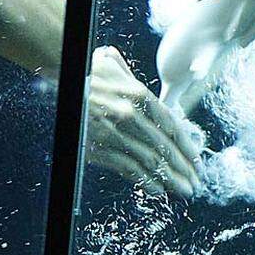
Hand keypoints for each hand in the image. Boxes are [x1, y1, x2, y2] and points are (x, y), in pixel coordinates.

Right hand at [85, 46, 203, 198]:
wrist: (57, 80)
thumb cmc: (84, 71)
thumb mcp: (111, 64)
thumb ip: (129, 74)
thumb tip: (136, 78)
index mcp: (138, 94)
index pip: (172, 125)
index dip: (187, 145)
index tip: (197, 159)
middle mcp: (130, 114)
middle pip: (165, 147)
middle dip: (184, 168)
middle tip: (196, 181)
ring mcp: (115, 133)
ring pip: (151, 161)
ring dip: (171, 179)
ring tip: (184, 190)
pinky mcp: (99, 148)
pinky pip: (128, 169)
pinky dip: (145, 181)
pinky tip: (158, 189)